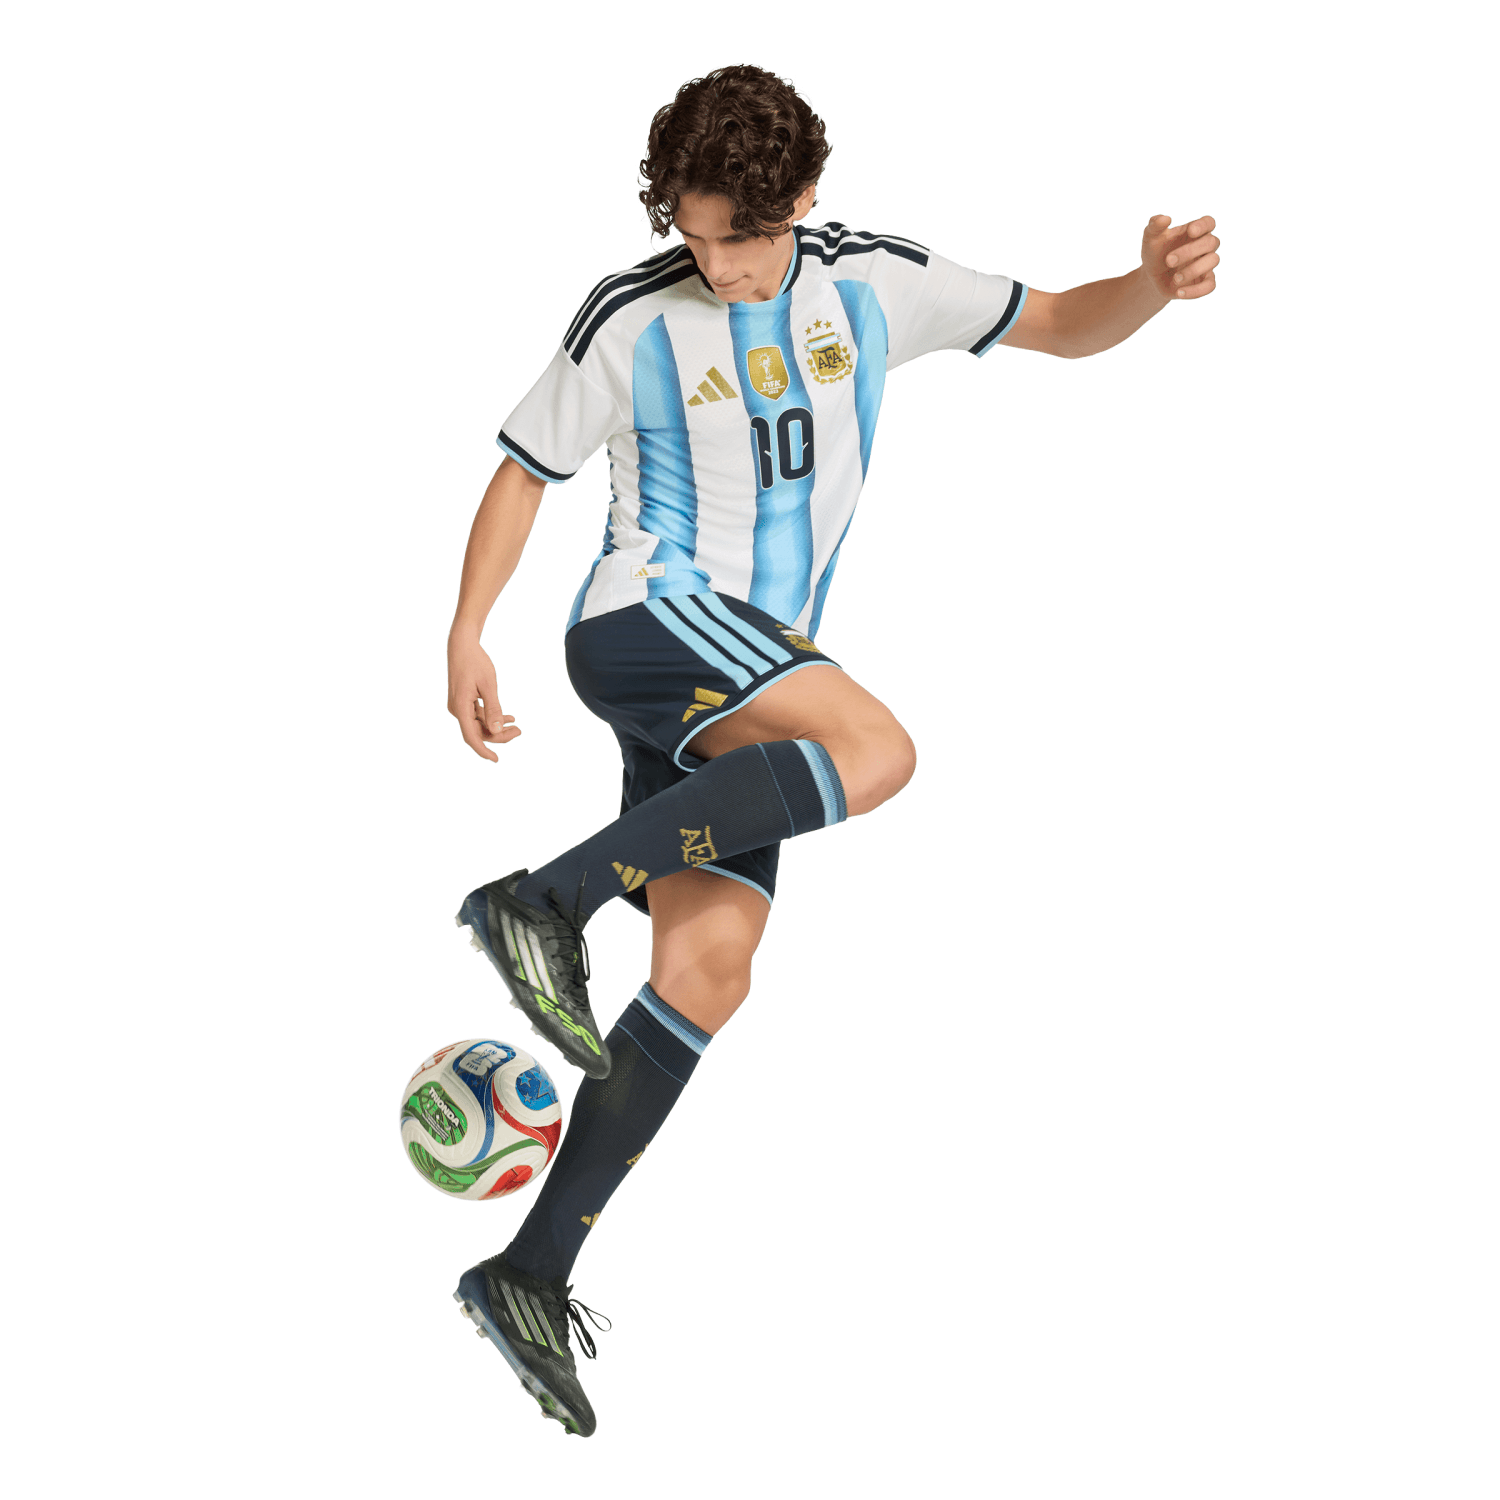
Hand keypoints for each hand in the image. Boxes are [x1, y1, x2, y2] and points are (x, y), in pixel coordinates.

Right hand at [447, 633, 518, 760]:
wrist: (462, 644)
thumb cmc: (475, 662)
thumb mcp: (488, 685)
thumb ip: (494, 708)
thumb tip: (497, 731)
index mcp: (460, 708)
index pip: (471, 737)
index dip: (484, 750)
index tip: (496, 759)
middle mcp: (456, 710)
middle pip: (478, 732)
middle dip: (499, 735)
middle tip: (520, 731)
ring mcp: (459, 706)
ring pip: (479, 724)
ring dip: (497, 727)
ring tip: (517, 726)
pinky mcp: (463, 701)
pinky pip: (478, 715)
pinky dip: (492, 717)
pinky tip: (509, 718)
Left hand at [1141, 214, 1219, 300]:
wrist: (1151, 277)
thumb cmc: (1155, 253)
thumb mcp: (1150, 238)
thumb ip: (1154, 225)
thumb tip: (1165, 218)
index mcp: (1195, 232)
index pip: (1209, 222)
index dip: (1203, 225)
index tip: (1190, 231)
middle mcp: (1204, 247)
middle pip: (1211, 242)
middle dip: (1190, 251)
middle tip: (1168, 260)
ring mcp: (1206, 264)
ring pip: (1213, 261)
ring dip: (1192, 270)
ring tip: (1174, 278)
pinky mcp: (1204, 281)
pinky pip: (1210, 286)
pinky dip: (1196, 290)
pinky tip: (1179, 292)